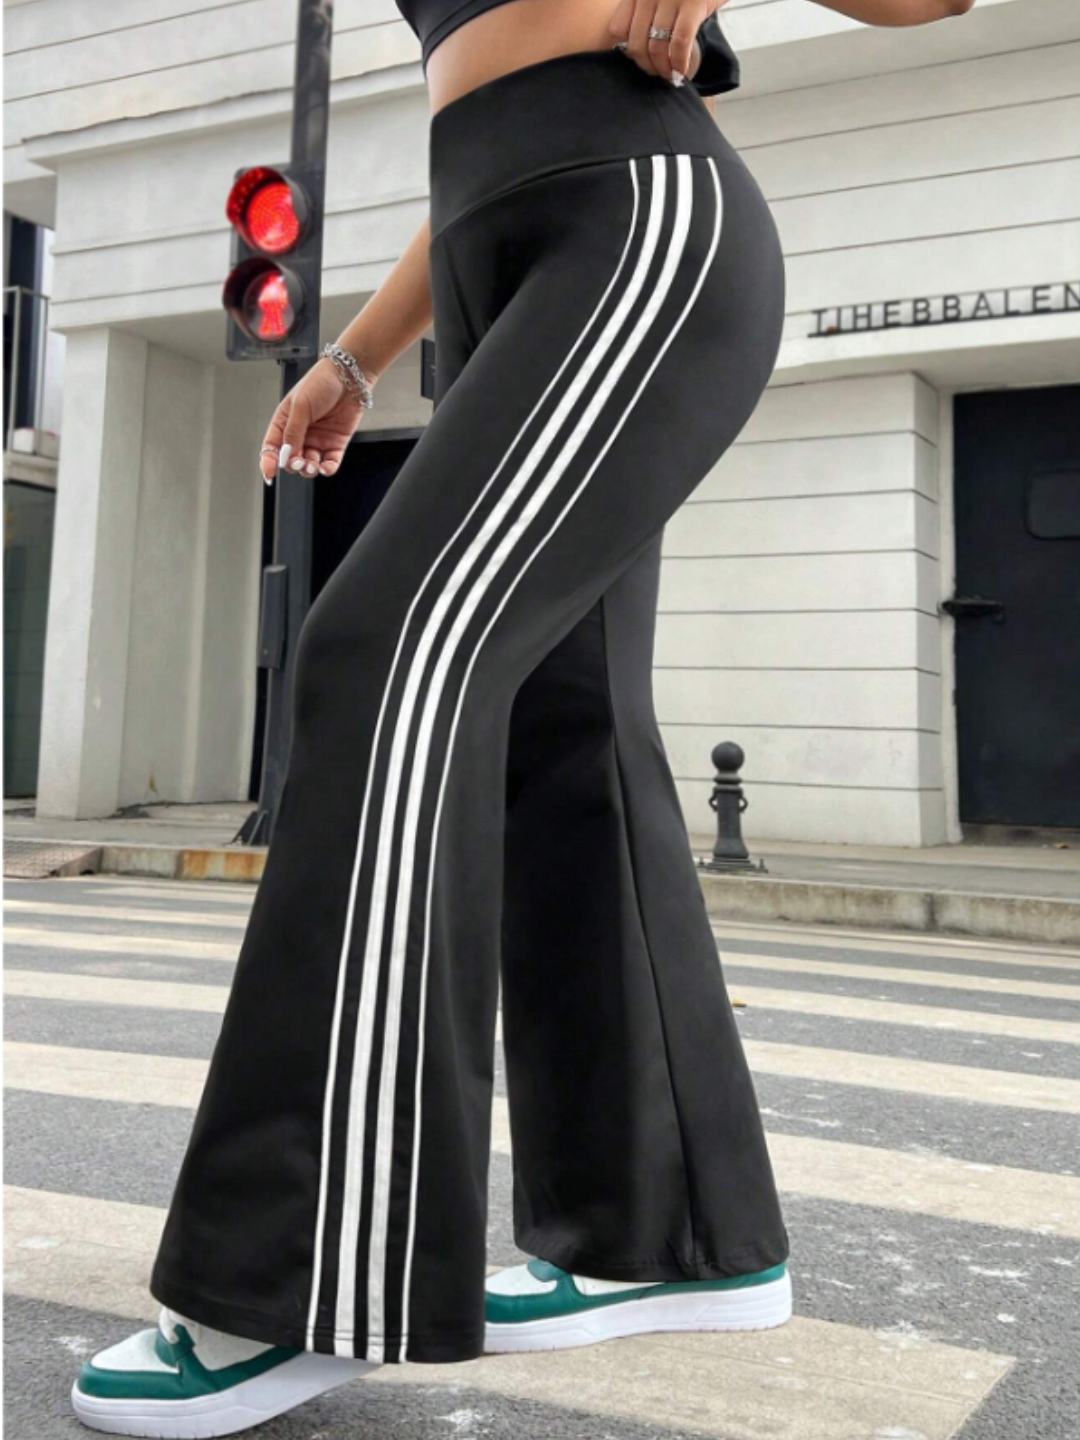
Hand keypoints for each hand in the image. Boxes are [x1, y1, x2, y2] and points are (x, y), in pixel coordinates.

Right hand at [257, 355, 374, 483]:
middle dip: (292, 465)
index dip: (269, 461)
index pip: (272, 446)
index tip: (270, 473)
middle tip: (298, 463)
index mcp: (285, 422)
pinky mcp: (335, 443)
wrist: (349, 377)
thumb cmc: (320, 383)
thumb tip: (287, 454)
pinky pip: (330, 463)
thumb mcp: (301, 406)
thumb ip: (293, 432)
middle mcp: (300, 433)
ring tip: (311, 466)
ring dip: (308, 469)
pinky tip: (325, 468)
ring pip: (309, 464)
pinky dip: (327, 469)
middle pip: (291, 459)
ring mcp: (318, 439)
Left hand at [608, 0, 728, 85]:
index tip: (641, 58)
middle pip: (636, 43)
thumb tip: (638, 45)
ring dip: (663, 69)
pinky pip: (680, 43)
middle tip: (657, 73)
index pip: (619, 29)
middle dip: (646, 65)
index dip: (628, 50)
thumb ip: (646, 8)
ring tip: (670, 76)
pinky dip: (680, 62)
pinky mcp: (693, 5)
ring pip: (657, 47)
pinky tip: (682, 71)